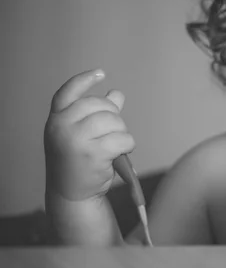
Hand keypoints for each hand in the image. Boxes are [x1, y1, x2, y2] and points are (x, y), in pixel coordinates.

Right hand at [44, 69, 134, 201]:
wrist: (72, 195)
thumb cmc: (80, 163)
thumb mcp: (82, 135)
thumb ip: (98, 114)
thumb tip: (116, 94)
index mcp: (56, 119)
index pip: (68, 92)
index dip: (84, 80)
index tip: (100, 72)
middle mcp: (61, 126)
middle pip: (100, 105)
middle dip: (114, 116)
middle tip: (114, 133)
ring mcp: (75, 139)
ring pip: (114, 121)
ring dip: (122, 132)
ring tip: (116, 146)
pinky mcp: (93, 153)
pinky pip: (123, 138)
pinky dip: (128, 144)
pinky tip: (121, 153)